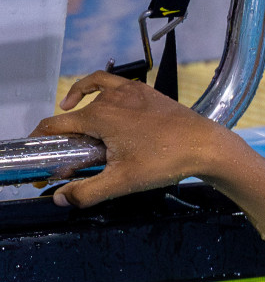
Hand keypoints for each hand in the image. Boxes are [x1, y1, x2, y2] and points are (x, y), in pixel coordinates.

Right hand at [31, 71, 243, 208]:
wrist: (206, 146)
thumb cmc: (166, 162)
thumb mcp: (122, 182)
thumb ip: (88, 191)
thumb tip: (60, 198)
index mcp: (98, 117)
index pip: (55, 126)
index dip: (42, 143)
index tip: (41, 159)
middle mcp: (109, 98)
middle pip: (74, 114)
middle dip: (65, 134)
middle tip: (67, 155)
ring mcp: (129, 91)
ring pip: (91, 93)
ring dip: (77, 103)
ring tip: (70, 114)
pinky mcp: (145, 91)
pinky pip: (113, 83)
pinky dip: (99, 87)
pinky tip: (101, 99)